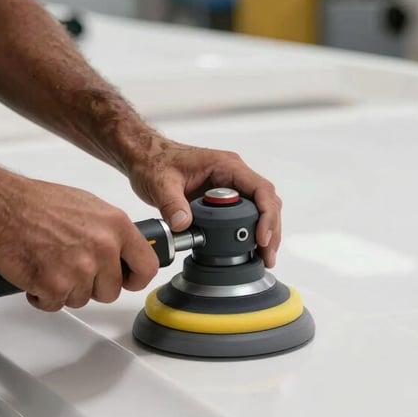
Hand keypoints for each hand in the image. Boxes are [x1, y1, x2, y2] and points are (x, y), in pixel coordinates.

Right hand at [0, 176, 158, 310]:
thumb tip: (124, 252)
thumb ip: (111, 232)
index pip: (147, 266)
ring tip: (50, 264)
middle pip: (111, 291)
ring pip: (82, 299)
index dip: (136, 279)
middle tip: (72, 269)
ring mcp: (80, 268)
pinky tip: (37, 274)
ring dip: (65, 290)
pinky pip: (56, 305)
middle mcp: (103, 247)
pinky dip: (43, 296)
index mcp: (116, 226)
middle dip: (92, 286)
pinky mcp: (55, 285)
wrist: (0, 206)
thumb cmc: (37, 203)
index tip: (127, 280)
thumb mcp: (89, 207)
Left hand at [127, 135, 282, 267]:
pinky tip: (250, 251)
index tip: (261, 237)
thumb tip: (184, 224)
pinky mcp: (223, 201)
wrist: (146, 158)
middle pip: (267, 202)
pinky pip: (245, 216)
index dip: (266, 214)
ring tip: (263, 258)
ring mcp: (231, 188)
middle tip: (267, 255)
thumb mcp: (161, 182)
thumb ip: (172, 203)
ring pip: (260, 210)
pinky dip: (250, 233)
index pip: (260, 189)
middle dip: (271, 230)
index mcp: (226, 166)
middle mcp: (234, 176)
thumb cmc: (155, 161)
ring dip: (265, 233)